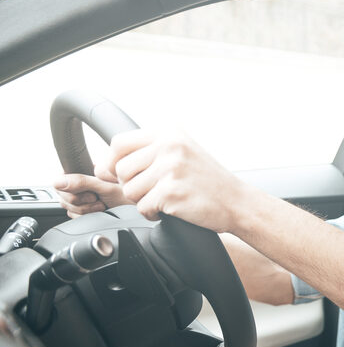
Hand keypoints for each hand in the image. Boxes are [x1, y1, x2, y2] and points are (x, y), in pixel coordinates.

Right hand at [54, 172, 129, 217]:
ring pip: (68, 207)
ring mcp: (81, 196)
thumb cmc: (128, 193)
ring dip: (85, 210)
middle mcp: (80, 182)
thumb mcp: (105, 186)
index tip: (88, 193)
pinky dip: (86, 216)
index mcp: (83, 171)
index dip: (70, 189)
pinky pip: (73, 215)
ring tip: (102, 205)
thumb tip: (57, 182)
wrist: (138, 206)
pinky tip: (99, 212)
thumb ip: (81, 182)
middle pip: (62, 196)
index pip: (61, 179)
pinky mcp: (83, 208)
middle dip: (80, 202)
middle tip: (96, 199)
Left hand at [104, 129, 247, 232]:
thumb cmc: (207, 181)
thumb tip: (101, 167)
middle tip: (153, 191)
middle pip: (121, 169)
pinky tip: (170, 210)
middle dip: (131, 186)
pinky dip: (152, 214)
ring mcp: (171, 168)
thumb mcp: (181, 152)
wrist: (237, 202)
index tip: (118, 176)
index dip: (111, 162)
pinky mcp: (171, 192)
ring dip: (143, 201)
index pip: (119, 143)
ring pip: (130, 190)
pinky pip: (142, 207)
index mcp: (169, 133)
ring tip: (165, 199)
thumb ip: (147, 153)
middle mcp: (170, 146)